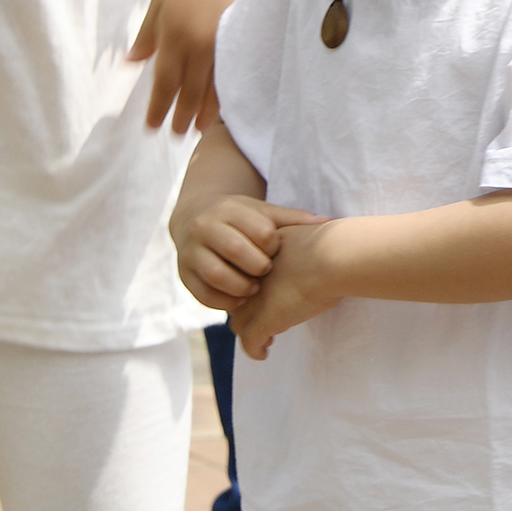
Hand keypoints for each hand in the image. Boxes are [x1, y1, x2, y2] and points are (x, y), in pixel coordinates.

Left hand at [130, 0, 258, 132]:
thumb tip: (132, 63)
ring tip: (202, 128)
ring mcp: (230, 40)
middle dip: (183, 116)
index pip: (165, 82)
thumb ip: (148, 33)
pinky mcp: (252, 35)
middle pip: (191, 91)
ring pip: (217, 86)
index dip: (159, 107)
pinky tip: (229, 102)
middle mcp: (203, 43)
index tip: (154, 127)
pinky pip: (239, 70)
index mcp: (176, 33)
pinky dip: (231, 89)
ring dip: (207, 111)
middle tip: (179, 136)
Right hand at [177, 194, 323, 311]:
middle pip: (237, 250)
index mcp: (229, 209)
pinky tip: (240, 299)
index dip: (273, 246)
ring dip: (241, 286)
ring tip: (255, 289)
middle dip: (258, 266)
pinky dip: (224, 301)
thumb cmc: (240, 218)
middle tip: (267, 273)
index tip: (276, 251)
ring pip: (217, 274)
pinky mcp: (183, 275)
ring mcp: (190, 252)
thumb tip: (327, 223)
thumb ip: (291, 219)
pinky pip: (203, 294)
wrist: (194, 218)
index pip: (259, 230)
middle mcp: (205, 228)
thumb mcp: (262, 212)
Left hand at [230, 218, 341, 360]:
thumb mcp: (311, 235)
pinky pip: (250, 343)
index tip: (272, 293)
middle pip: (239, 298)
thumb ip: (307, 243)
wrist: (332, 257)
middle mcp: (251, 277)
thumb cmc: (332, 244)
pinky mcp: (262, 322)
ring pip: (240, 323)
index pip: (248, 273)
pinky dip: (255, 350)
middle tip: (266, 317)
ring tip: (266, 339)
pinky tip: (263, 354)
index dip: (258, 286)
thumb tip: (325, 236)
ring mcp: (254, 300)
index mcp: (262, 256)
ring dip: (250, 332)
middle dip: (250, 310)